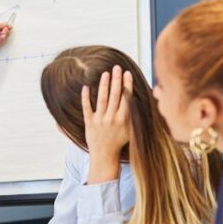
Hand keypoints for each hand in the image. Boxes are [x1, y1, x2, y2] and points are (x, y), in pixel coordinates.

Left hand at [0, 20, 12, 49]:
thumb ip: (1, 25)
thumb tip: (8, 25)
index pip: (1, 28)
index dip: (5, 27)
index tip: (10, 26)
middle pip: (2, 33)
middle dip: (5, 31)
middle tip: (5, 29)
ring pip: (1, 38)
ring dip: (4, 35)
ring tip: (3, 33)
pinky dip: (0, 40)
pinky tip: (0, 37)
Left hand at [82, 66, 132, 183]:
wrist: (105, 156)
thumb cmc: (120, 142)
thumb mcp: (131, 129)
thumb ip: (133, 114)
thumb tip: (137, 98)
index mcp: (124, 119)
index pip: (126, 98)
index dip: (127, 85)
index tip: (127, 73)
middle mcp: (112, 118)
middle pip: (115, 95)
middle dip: (116, 80)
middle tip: (116, 67)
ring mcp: (100, 120)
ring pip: (102, 99)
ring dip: (104, 85)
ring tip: (105, 73)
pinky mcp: (89, 123)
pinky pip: (87, 108)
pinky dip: (86, 98)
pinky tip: (86, 87)